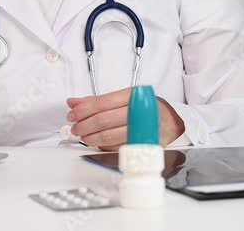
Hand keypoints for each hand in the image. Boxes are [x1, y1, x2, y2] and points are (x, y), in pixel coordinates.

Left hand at [66, 88, 184, 150]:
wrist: (171, 123)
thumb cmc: (145, 109)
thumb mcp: (123, 99)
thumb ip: (97, 101)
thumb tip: (73, 102)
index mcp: (132, 96)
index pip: (101, 103)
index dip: (83, 110)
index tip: (72, 115)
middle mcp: (138, 110)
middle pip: (103, 120)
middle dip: (84, 126)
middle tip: (76, 129)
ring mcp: (141, 128)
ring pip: (109, 136)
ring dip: (92, 138)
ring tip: (84, 137)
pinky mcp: (142, 144)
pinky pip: (117, 147)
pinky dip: (103, 146)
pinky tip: (98, 144)